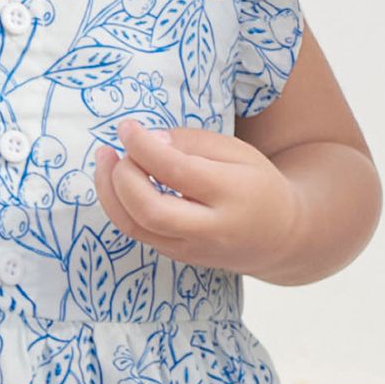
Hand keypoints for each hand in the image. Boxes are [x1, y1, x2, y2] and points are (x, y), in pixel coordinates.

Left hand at [92, 118, 303, 274]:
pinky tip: (118, 181)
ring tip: (105, 160)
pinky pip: (137, 233)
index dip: (144, 146)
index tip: (127, 127)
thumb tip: (149, 140)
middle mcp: (210, 229)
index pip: (176, 170)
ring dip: (110, 192)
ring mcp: (191, 249)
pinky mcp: (177, 257)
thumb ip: (193, 143)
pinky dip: (119, 205)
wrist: (279, 238)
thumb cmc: (257, 185)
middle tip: (117, 149)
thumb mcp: (237, 152)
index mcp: (232, 194)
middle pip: (150, 209)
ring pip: (135, 227)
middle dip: (123, 176)